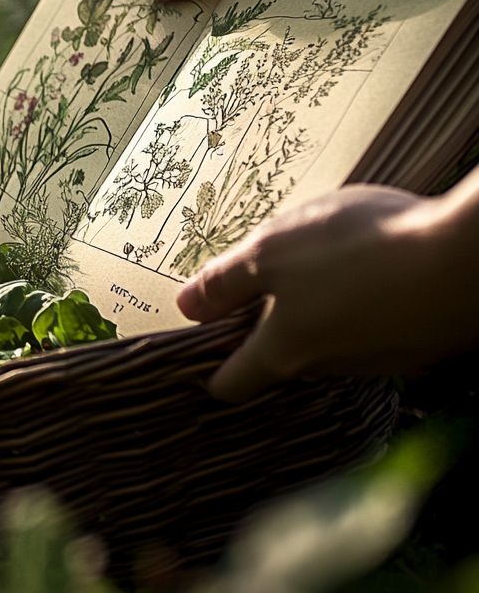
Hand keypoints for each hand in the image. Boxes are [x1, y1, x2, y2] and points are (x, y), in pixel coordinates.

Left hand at [176, 184, 478, 402]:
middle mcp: (333, 367)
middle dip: (267, 330)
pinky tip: (372, 267)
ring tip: (319, 267)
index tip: (198, 360)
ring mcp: (382, 357)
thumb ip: (224, 282)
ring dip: (321, 311)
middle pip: (284, 359)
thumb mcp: (270, 252)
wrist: (469, 259)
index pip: (236, 384)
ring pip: (334, 340)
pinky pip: (376, 325)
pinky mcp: (421, 339)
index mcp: (286, 351)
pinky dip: (365, 302)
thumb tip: (185, 308)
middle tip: (255, 291)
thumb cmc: (360, 251)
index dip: (211, 373)